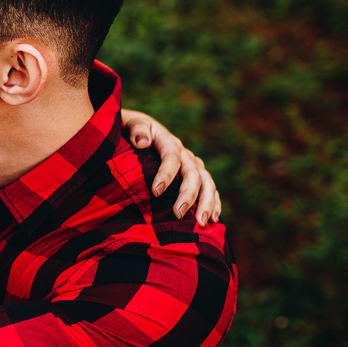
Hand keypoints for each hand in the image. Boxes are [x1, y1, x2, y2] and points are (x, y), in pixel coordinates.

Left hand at [121, 109, 220, 226]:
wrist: (140, 131)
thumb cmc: (132, 131)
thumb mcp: (132, 124)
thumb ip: (137, 130)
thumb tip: (142, 141)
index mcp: (168, 142)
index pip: (171, 158)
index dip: (166, 174)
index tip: (156, 192)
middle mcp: (185, 154)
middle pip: (193, 173)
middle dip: (188, 195)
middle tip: (179, 213)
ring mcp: (193, 165)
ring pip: (206, 183)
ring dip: (206, 203)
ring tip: (202, 222)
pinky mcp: (197, 176)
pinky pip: (210, 189)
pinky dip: (214, 203)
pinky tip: (213, 220)